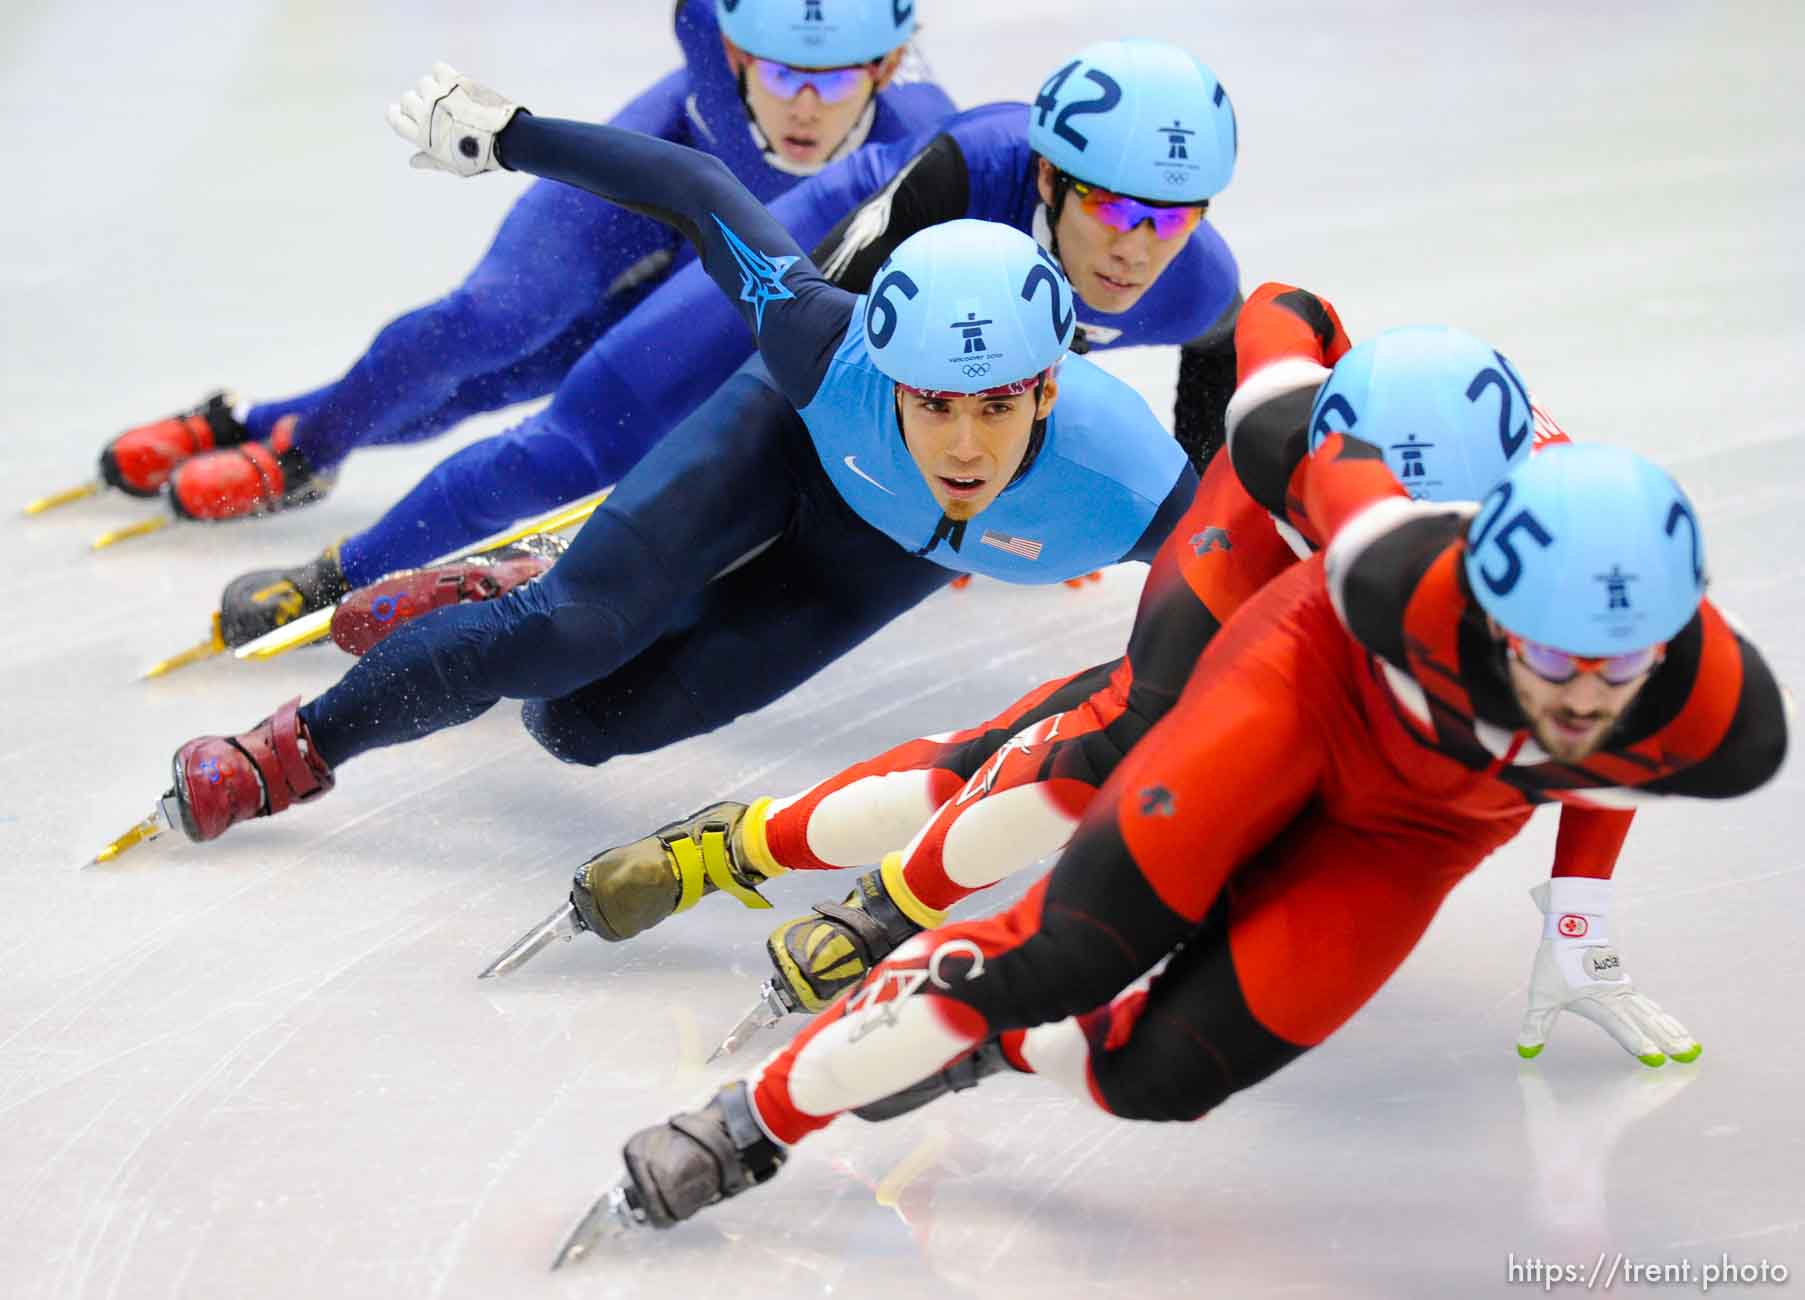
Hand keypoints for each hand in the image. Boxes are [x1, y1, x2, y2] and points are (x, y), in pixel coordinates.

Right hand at [386, 62, 520, 176]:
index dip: (397, 115)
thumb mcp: (453, 165)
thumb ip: (431, 160)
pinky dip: (444, 74)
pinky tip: (455, 84)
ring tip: (451, 100)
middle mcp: (425, 113)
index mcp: (421, 136)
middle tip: (437, 110)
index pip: (395, 119)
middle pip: (407, 99)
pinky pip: (439, 69)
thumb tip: (412, 162)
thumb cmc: (480, 157)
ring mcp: (438, 95)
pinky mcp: (454, 81)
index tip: (403, 114)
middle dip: (418, 104)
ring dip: (434, 89)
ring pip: (424, 83)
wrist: (505, 138)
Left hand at [1515, 877, 1698, 1066]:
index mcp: (1599, 1001)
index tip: (1654, 1059)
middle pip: (1648, 1022)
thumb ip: (1536, 1026)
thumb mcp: (1541, 996)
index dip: (1636, 1043)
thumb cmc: (1556, 961)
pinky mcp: (1626, 986)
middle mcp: (1617, 997)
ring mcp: (1625, 991)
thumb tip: (1525, 1052)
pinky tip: (1674, 1028)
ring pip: (1654, 1014)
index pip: (1621, 1026)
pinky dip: (1665, 1019)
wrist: (1572, 926)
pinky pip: (1650, 1006)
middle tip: (1688, 1057)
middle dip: (1668, 1040)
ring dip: (1673, 1031)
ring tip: (1692, 1050)